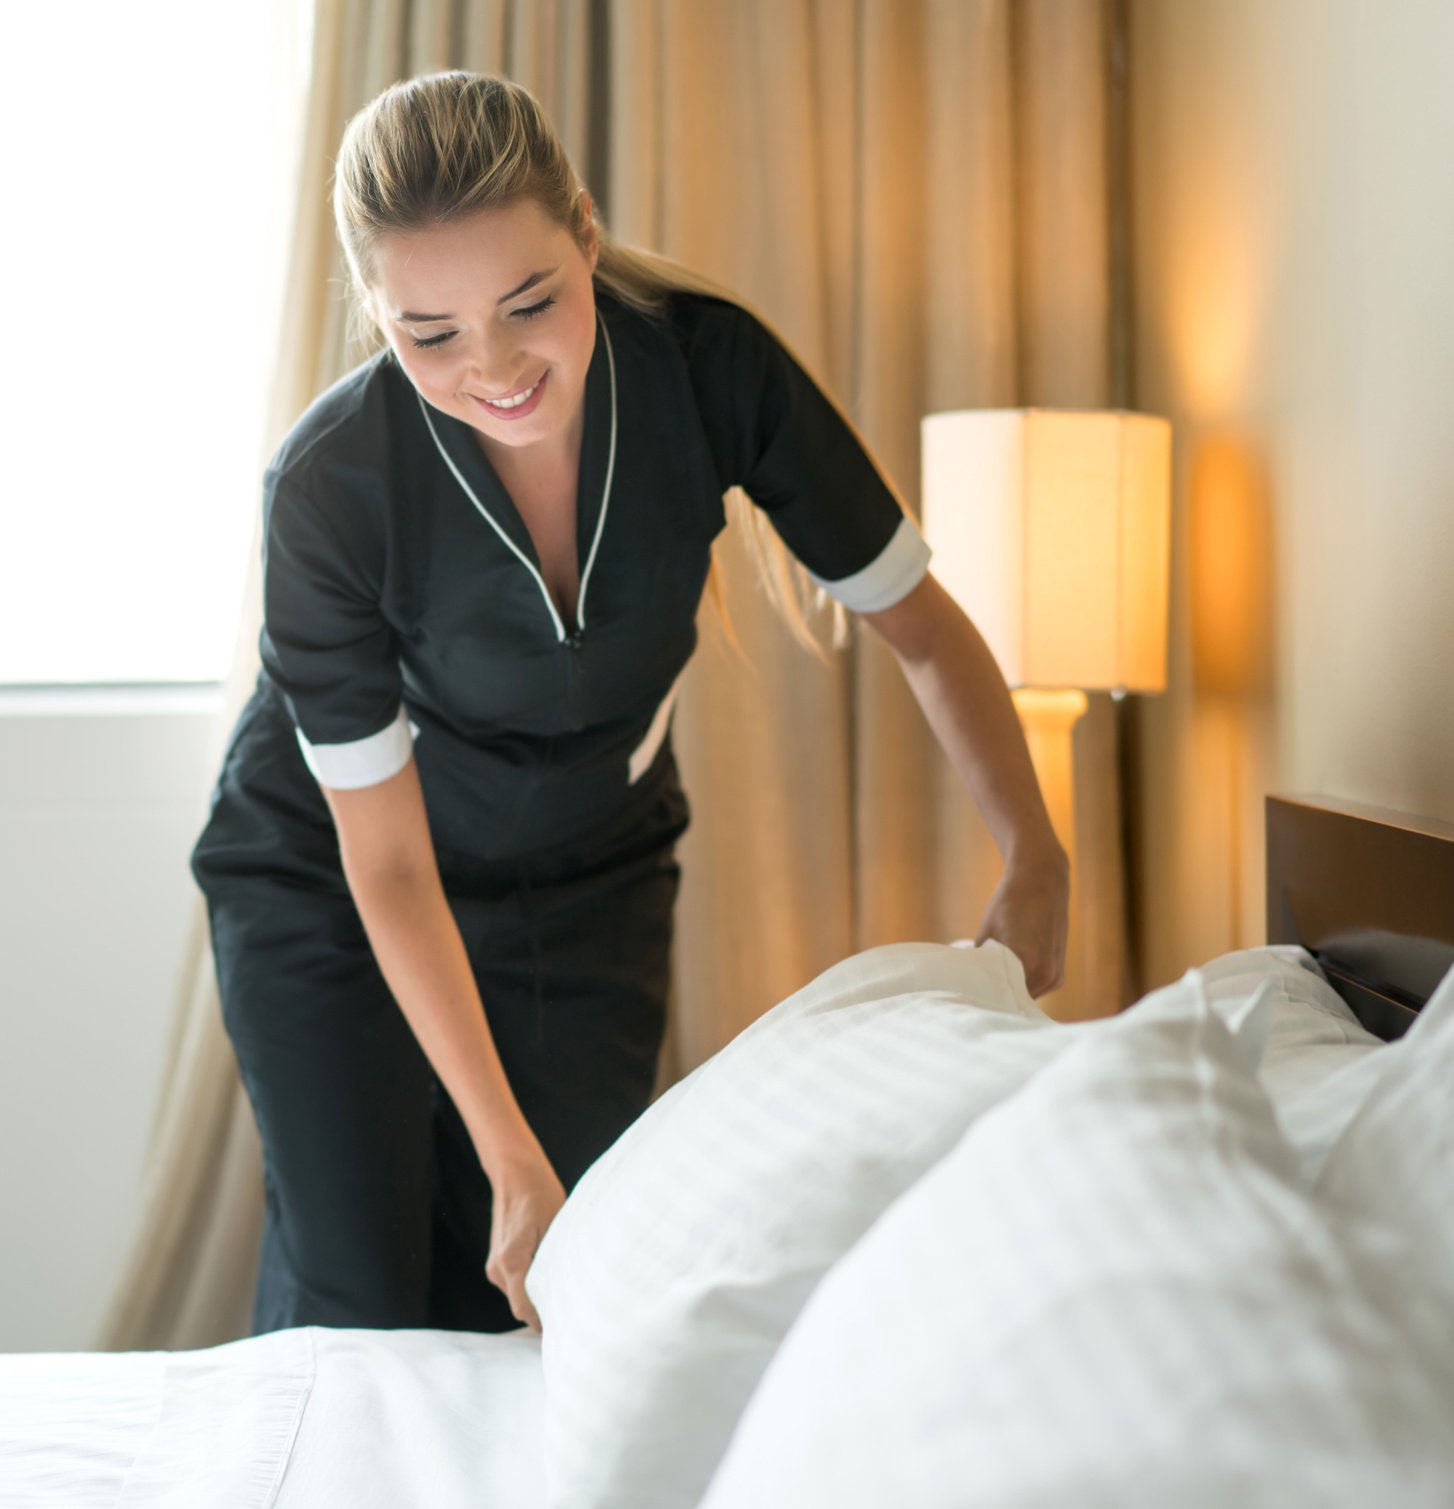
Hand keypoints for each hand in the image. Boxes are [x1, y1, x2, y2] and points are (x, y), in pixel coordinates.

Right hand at [483, 1146, 566, 1332]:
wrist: (516, 1174)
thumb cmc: (540, 1195)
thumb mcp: (556, 1226)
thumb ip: (557, 1261)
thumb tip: (568, 1291)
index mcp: (512, 1261)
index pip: (525, 1309)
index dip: (545, 1323)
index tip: (568, 1330)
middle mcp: (498, 1269)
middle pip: (523, 1306)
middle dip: (546, 1311)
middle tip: (576, 1313)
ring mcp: (495, 1266)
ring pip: (520, 1295)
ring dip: (539, 1297)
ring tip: (567, 1289)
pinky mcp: (498, 1261)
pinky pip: (516, 1284)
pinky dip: (532, 1285)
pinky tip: (552, 1274)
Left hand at [974, 847, 1069, 998]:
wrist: (1042, 879)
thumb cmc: (1010, 902)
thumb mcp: (987, 933)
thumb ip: (982, 963)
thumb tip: (972, 982)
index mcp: (1029, 966)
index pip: (1001, 997)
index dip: (983, 997)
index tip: (969, 996)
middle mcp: (1047, 976)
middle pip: (1014, 1000)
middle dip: (997, 995)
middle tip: (976, 990)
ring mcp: (1056, 977)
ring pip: (1025, 996)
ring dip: (1011, 991)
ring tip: (991, 981)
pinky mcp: (1059, 973)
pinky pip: (1035, 988)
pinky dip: (1022, 984)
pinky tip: (1008, 975)